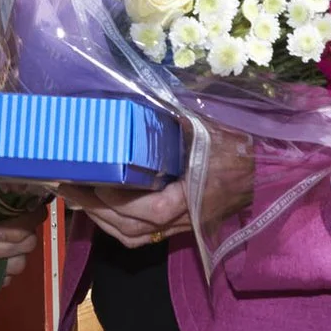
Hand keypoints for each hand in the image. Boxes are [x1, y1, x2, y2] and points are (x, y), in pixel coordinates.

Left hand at [61, 130, 254, 248]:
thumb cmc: (238, 146)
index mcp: (194, 194)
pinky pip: (143, 236)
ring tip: (75, 197)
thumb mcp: (208, 126)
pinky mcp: (180, 226)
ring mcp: (182, 225)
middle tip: (65, 187)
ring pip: (135, 236)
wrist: (266, 170)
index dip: (119, 202)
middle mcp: (185, 217)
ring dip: (102, 221)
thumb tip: (141, 94)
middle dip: (95, 210)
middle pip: (133, 228)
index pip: (151, 210)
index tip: (94, 182)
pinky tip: (100, 208)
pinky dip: (118, 225)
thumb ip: (176, 117)